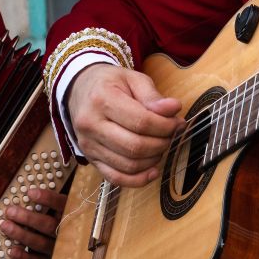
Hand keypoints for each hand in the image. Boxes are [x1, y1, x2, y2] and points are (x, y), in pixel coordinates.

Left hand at [0, 187, 67, 258]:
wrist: (75, 240)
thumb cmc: (63, 216)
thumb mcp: (64, 204)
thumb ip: (52, 199)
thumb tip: (30, 189)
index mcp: (72, 214)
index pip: (62, 205)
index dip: (47, 198)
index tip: (30, 192)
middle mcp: (66, 232)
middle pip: (47, 225)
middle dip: (27, 218)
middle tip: (10, 211)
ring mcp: (57, 247)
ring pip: (39, 242)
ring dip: (20, 234)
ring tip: (5, 225)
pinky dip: (23, 257)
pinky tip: (11, 249)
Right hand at [67, 63, 183, 185]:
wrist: (80, 89)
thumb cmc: (111, 83)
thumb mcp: (133, 78)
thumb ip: (153, 96)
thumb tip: (173, 109)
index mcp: (102, 99)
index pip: (141, 122)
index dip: (165, 126)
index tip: (178, 122)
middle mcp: (90, 124)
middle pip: (135, 146)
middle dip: (161, 143)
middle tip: (172, 134)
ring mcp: (88, 144)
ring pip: (127, 164)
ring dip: (153, 160)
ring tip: (162, 145)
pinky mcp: (90, 158)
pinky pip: (115, 178)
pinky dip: (137, 180)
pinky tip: (152, 171)